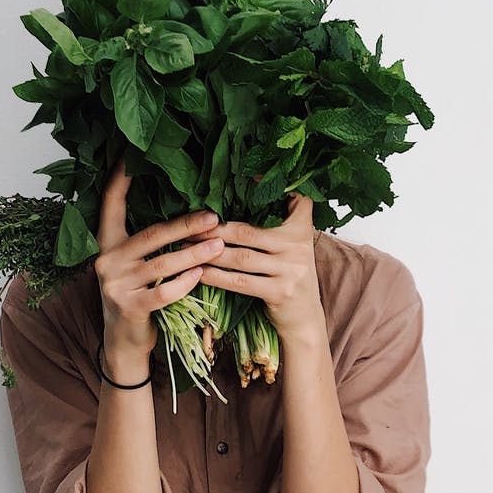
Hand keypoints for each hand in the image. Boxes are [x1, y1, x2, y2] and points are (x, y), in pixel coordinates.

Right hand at [94, 155, 225, 357]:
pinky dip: (185, 283)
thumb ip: (149, 243)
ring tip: (220, 246)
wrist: (124, 342)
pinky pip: (163, 292)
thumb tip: (190, 214)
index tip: (132, 154)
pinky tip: (202, 275)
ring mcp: (115, 285)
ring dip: (195, 254)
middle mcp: (107, 260)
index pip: (110, 203)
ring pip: (162, 264)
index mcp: (107, 243)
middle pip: (151, 234)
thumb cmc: (138, 295)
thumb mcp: (135, 265)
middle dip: (186, 225)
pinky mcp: (129, 307)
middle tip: (214, 217)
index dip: (120, 179)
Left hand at [194, 190, 323, 340]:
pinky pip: (240, 282)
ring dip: (210, 252)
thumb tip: (244, 191)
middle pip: (248, 232)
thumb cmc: (290, 275)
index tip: (245, 175)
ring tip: (187, 247)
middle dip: (215, 229)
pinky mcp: (279, 292)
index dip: (268, 188)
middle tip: (189, 225)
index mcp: (302, 229)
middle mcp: (298, 246)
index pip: (292, 201)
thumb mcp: (294, 245)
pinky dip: (217, 277)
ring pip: (241, 257)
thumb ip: (279, 222)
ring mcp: (290, 270)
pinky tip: (200, 271)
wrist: (305, 317)